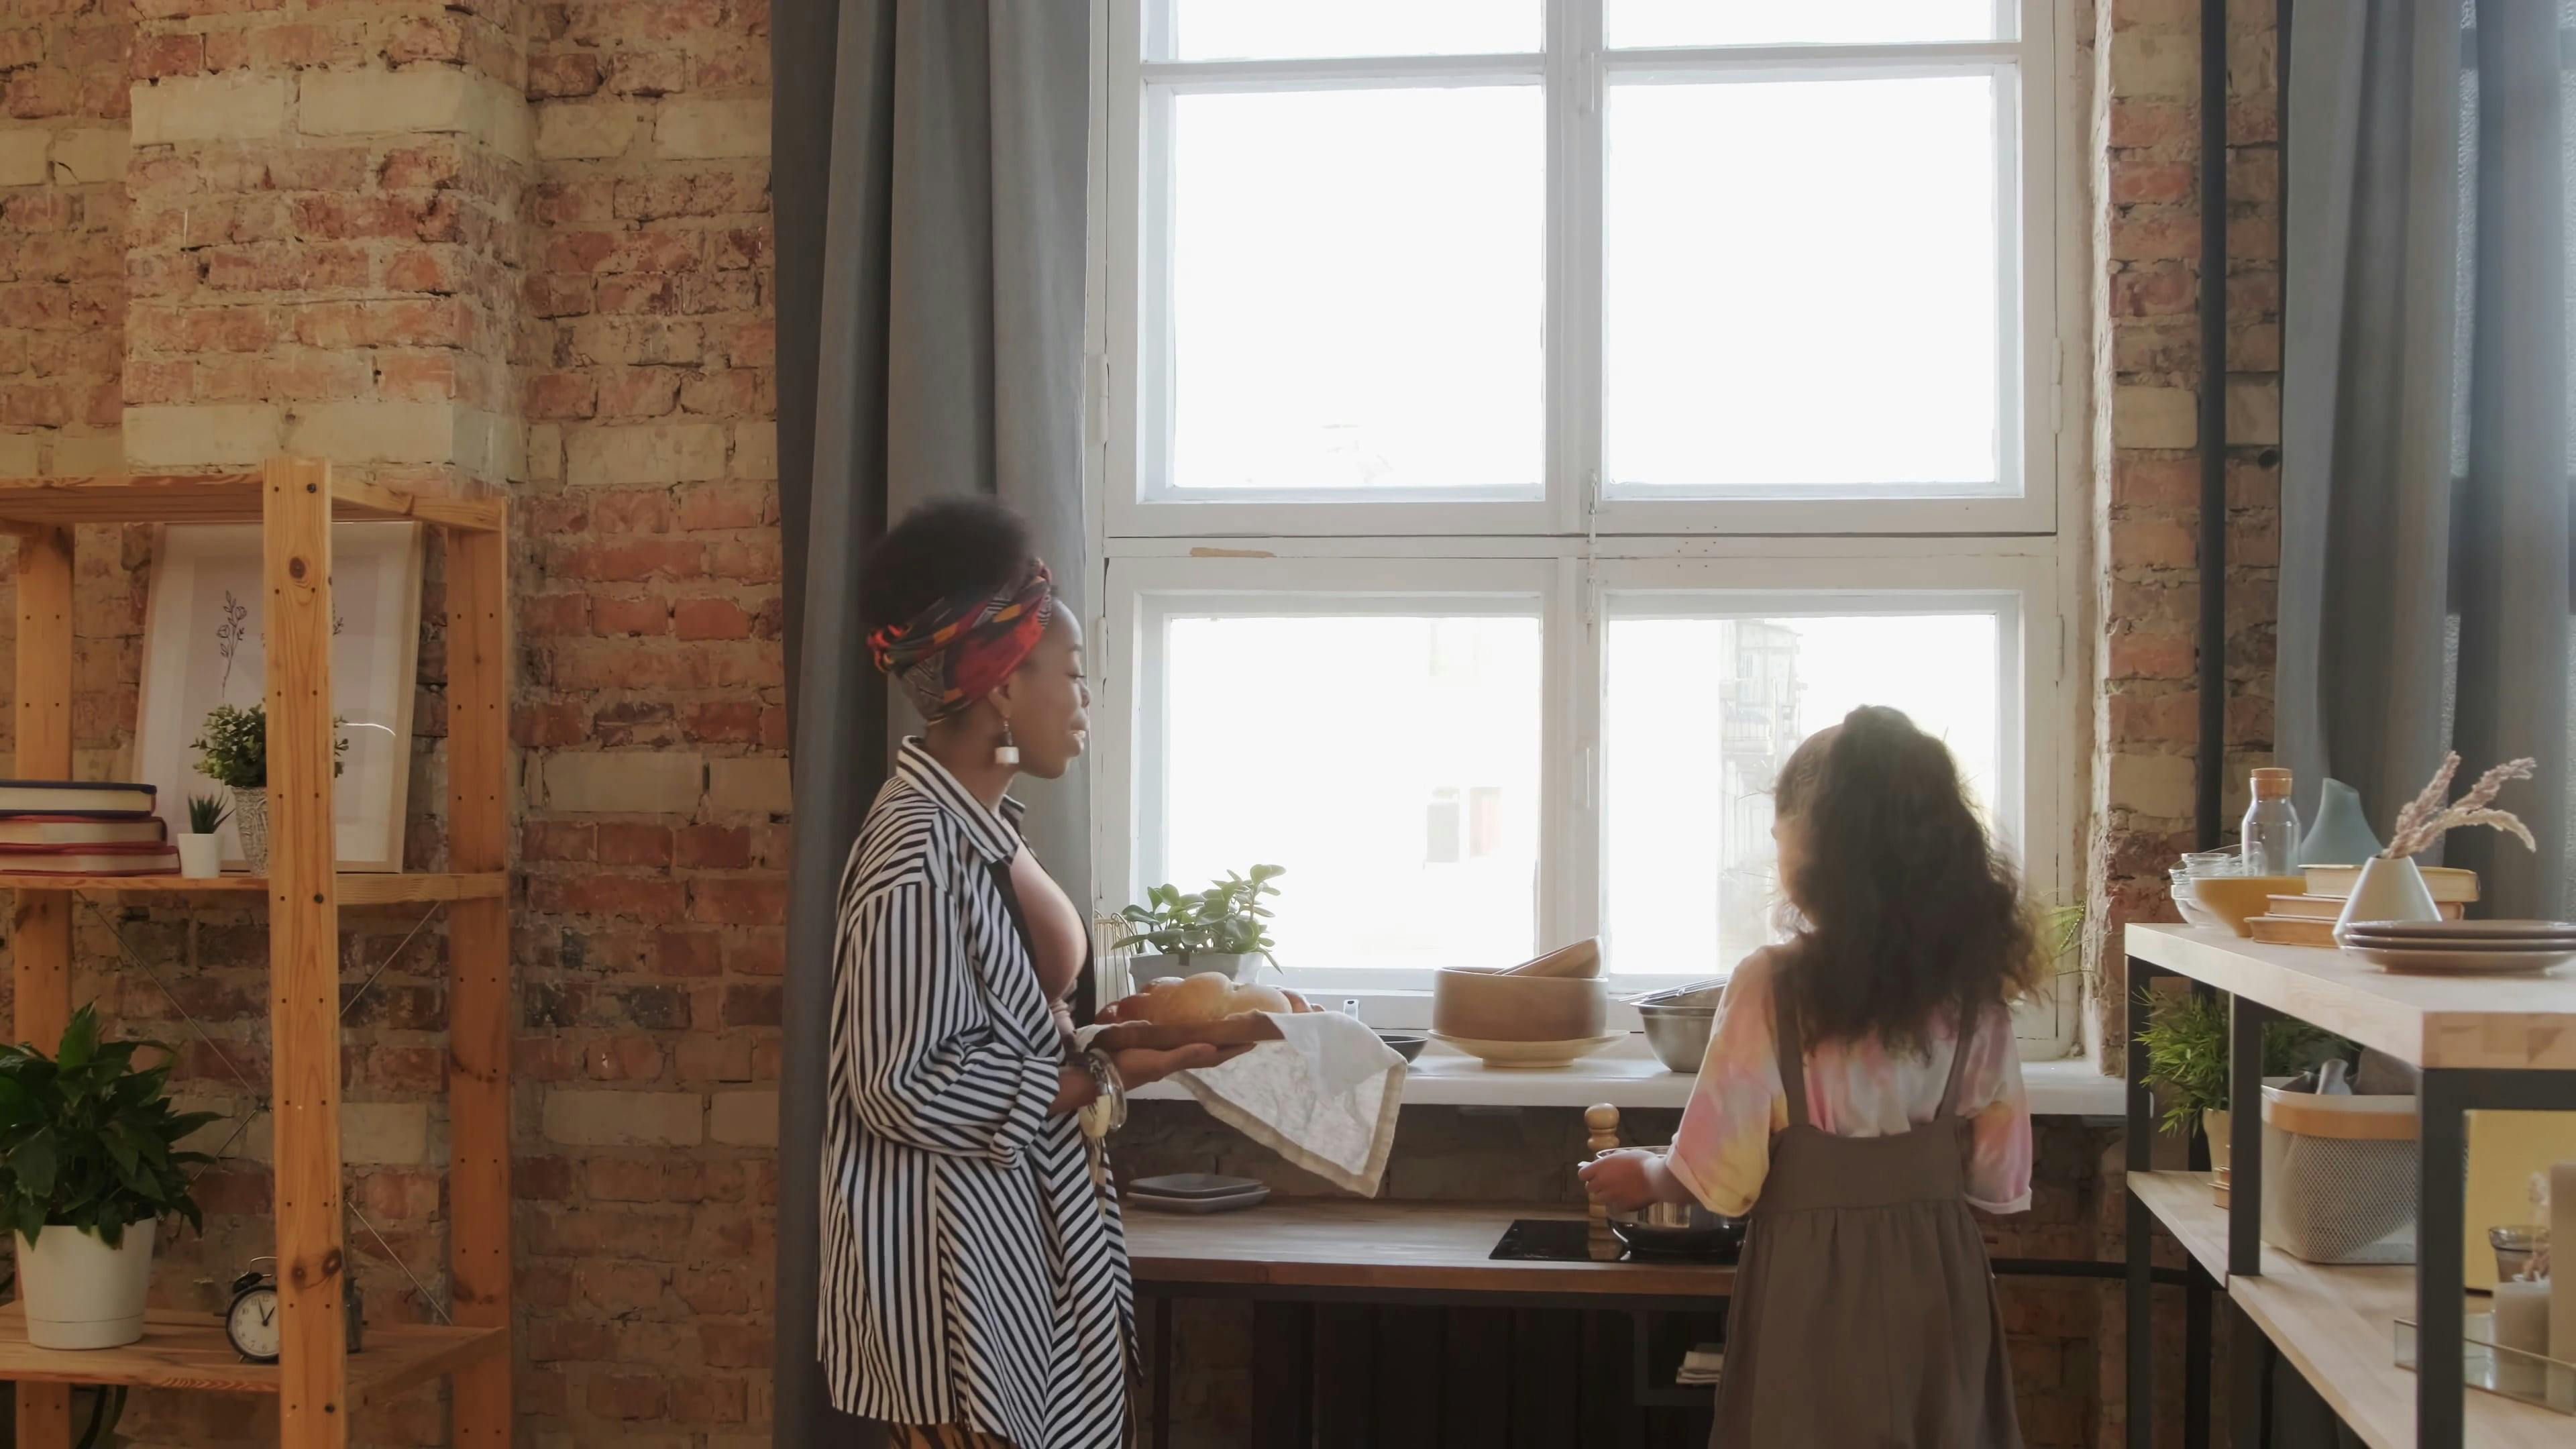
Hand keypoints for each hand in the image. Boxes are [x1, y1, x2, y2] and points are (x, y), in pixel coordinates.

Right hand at [1111, 1042, 1253, 1086]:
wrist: (1102, 1071)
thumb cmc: (1131, 1066)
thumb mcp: (1158, 1062)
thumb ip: (1184, 1055)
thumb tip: (1213, 1048)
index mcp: (1181, 1061)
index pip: (1214, 1056)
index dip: (1233, 1049)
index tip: (1254, 1040)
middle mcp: (1177, 1058)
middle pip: (1209, 1051)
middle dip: (1227, 1044)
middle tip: (1243, 1030)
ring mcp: (1166, 1054)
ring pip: (1196, 1046)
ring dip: (1212, 1039)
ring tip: (1225, 1028)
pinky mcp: (1155, 1048)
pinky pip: (1180, 1041)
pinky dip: (1191, 1035)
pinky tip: (1190, 1028)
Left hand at [1579, 1148, 1665, 1212]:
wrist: (1656, 1178)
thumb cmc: (1643, 1162)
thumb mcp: (1627, 1154)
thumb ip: (1614, 1159)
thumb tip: (1610, 1161)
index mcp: (1602, 1167)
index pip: (1582, 1174)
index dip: (1588, 1175)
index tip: (1595, 1174)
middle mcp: (1602, 1182)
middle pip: (1589, 1188)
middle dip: (1596, 1186)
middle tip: (1606, 1184)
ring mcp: (1610, 1195)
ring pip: (1599, 1200)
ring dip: (1605, 1196)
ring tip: (1616, 1193)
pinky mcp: (1620, 1206)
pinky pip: (1612, 1208)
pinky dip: (1616, 1206)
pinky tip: (1624, 1200)